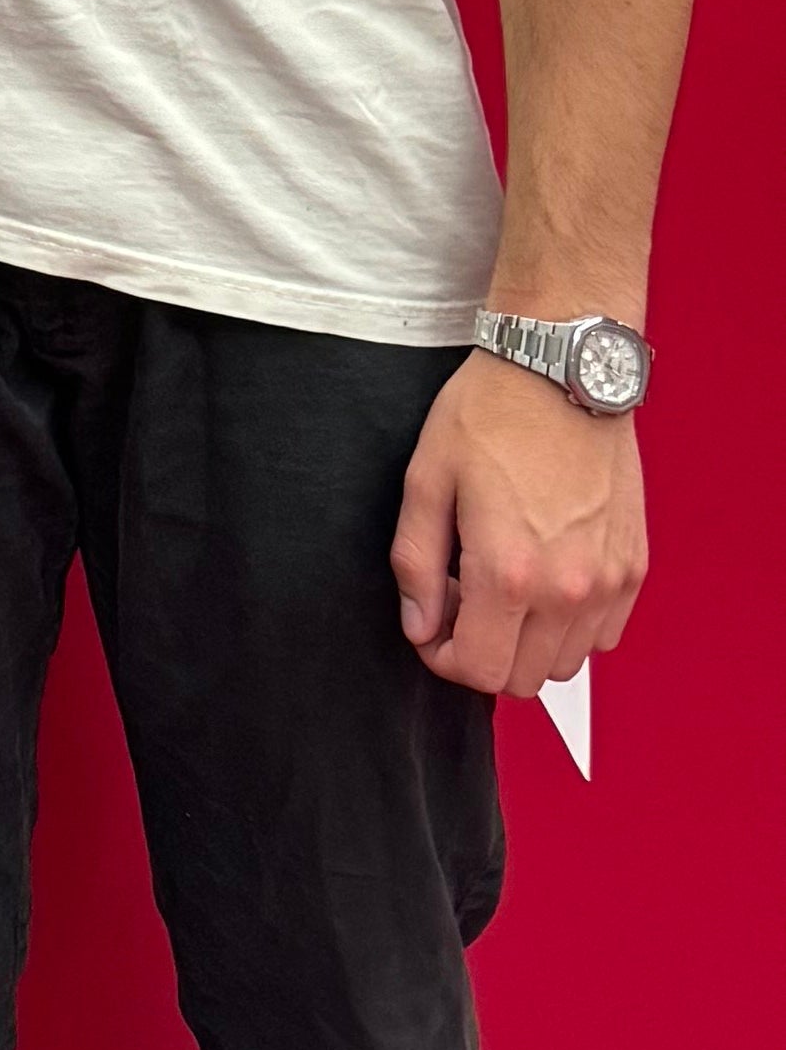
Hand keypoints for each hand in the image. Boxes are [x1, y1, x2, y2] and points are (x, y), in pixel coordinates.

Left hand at [390, 350, 647, 696]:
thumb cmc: (489, 414)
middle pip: (524, 679)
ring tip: (503, 586)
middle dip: (484, 653)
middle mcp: (567, 590)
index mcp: (508, 573)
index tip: (432, 628)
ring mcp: (608, 582)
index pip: (479, 671)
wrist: (559, 370)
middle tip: (463, 600)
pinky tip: (545, 579)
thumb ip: (416, 563)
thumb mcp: (427, 479)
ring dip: (529, 643)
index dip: (445, 659)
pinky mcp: (634, 567)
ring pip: (566, 664)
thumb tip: (419, 627)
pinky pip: (603, 635)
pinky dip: (572, 626)